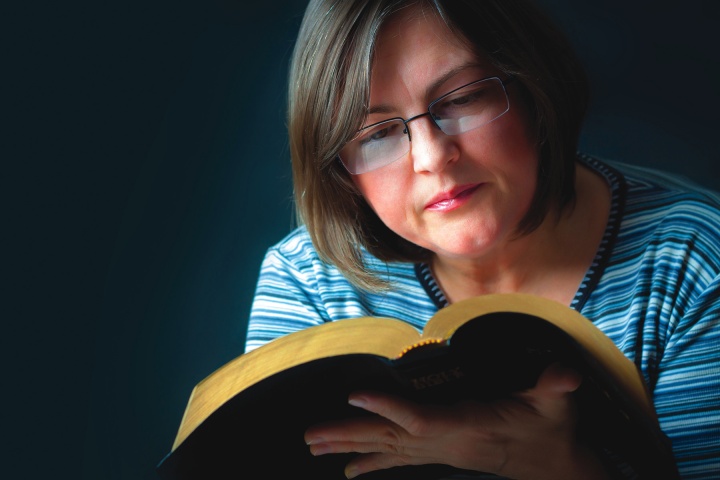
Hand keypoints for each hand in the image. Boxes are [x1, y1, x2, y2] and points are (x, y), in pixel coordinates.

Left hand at [304, 363, 610, 478]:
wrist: (553, 467)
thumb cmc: (551, 431)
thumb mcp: (557, 406)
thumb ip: (555, 387)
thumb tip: (566, 374)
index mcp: (468, 426)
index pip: (421, 419)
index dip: (388, 409)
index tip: (354, 395)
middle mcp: (446, 443)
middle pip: (390, 439)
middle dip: (349, 435)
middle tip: (309, 436)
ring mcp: (440, 452)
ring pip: (387, 448)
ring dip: (350, 445)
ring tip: (314, 444)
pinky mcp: (440, 454)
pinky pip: (398, 457)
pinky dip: (371, 460)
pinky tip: (347, 468)